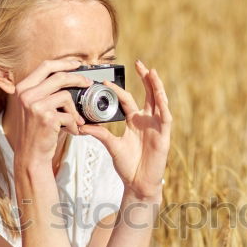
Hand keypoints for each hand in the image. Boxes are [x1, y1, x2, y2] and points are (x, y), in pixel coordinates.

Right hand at [6, 58, 91, 167]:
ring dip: (75, 110)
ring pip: (66, 96)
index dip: (64, 62)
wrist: (30, 155)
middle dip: (78, 79)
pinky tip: (71, 131)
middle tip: (88, 84)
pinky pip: (69, 114)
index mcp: (22, 88)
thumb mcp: (34, 107)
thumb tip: (69, 78)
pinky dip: (74, 124)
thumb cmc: (36, 132)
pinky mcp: (46, 117)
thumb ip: (44, 92)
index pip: (45, 66)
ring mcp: (35, 105)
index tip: (77, 64)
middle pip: (59, 76)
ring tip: (76, 120)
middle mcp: (26, 94)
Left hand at [80, 60, 170, 200]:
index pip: (128, 100)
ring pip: (159, 102)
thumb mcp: (111, 146)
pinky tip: (159, 95)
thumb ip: (100, 134)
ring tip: (151, 72)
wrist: (138, 184)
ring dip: (156, 86)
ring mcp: (157, 127)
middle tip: (139, 63)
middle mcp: (147, 121)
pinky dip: (163, 105)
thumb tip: (82, 125)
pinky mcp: (164, 135)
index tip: (106, 81)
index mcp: (135, 121)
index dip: (119, 90)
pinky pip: (165, 117)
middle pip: (148, 94)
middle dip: (145, 79)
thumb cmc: (127, 166)